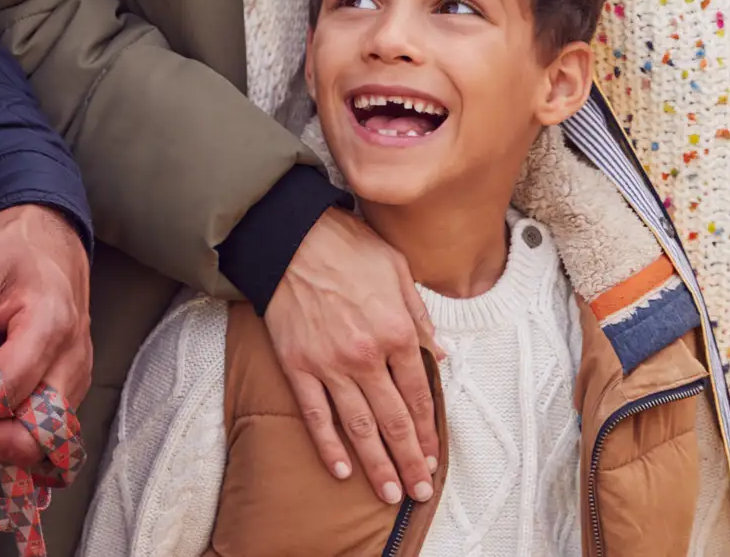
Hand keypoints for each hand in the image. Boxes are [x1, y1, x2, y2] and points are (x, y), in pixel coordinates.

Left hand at [0, 204, 91, 470]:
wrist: (51, 234)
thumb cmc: (11, 248)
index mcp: (48, 325)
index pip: (2, 391)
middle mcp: (71, 359)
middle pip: (33, 436)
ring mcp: (77, 375)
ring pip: (42, 443)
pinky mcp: (72, 384)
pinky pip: (47, 431)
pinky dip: (9, 435)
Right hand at [263, 208, 439, 507]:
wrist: (290, 236)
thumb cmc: (348, 245)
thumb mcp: (398, 269)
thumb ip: (420, 315)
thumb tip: (439, 354)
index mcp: (397, 330)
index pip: (418, 393)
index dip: (428, 430)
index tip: (433, 456)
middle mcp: (367, 355)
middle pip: (394, 419)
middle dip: (409, 460)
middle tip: (420, 491)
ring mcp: (330, 365)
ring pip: (359, 427)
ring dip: (377, 464)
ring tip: (391, 493)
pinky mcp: (298, 367)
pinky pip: (315, 415)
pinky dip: (328, 445)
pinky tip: (342, 470)